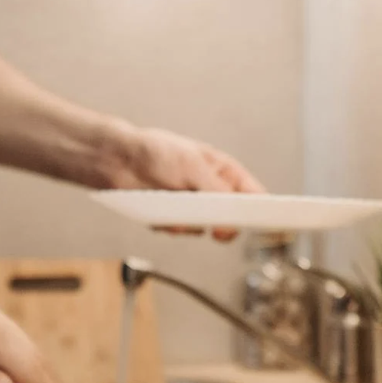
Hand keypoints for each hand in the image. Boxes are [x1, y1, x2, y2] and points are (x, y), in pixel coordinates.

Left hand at [97, 124, 264, 240]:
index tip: (263, 224)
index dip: (261, 210)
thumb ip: (216, 191)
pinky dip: (171, 226)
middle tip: (214, 227)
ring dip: (190, 223)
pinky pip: (181, 231)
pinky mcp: (174, 219)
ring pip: (205, 229)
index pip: (253, 194)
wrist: (118, 161)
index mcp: (224, 172)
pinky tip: (160, 211)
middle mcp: (212, 190)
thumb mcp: (192, 166)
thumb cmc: (156, 151)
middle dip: (221, 224)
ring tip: (174, 205)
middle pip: (232, 219)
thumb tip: (231, 217)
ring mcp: (193, 206)